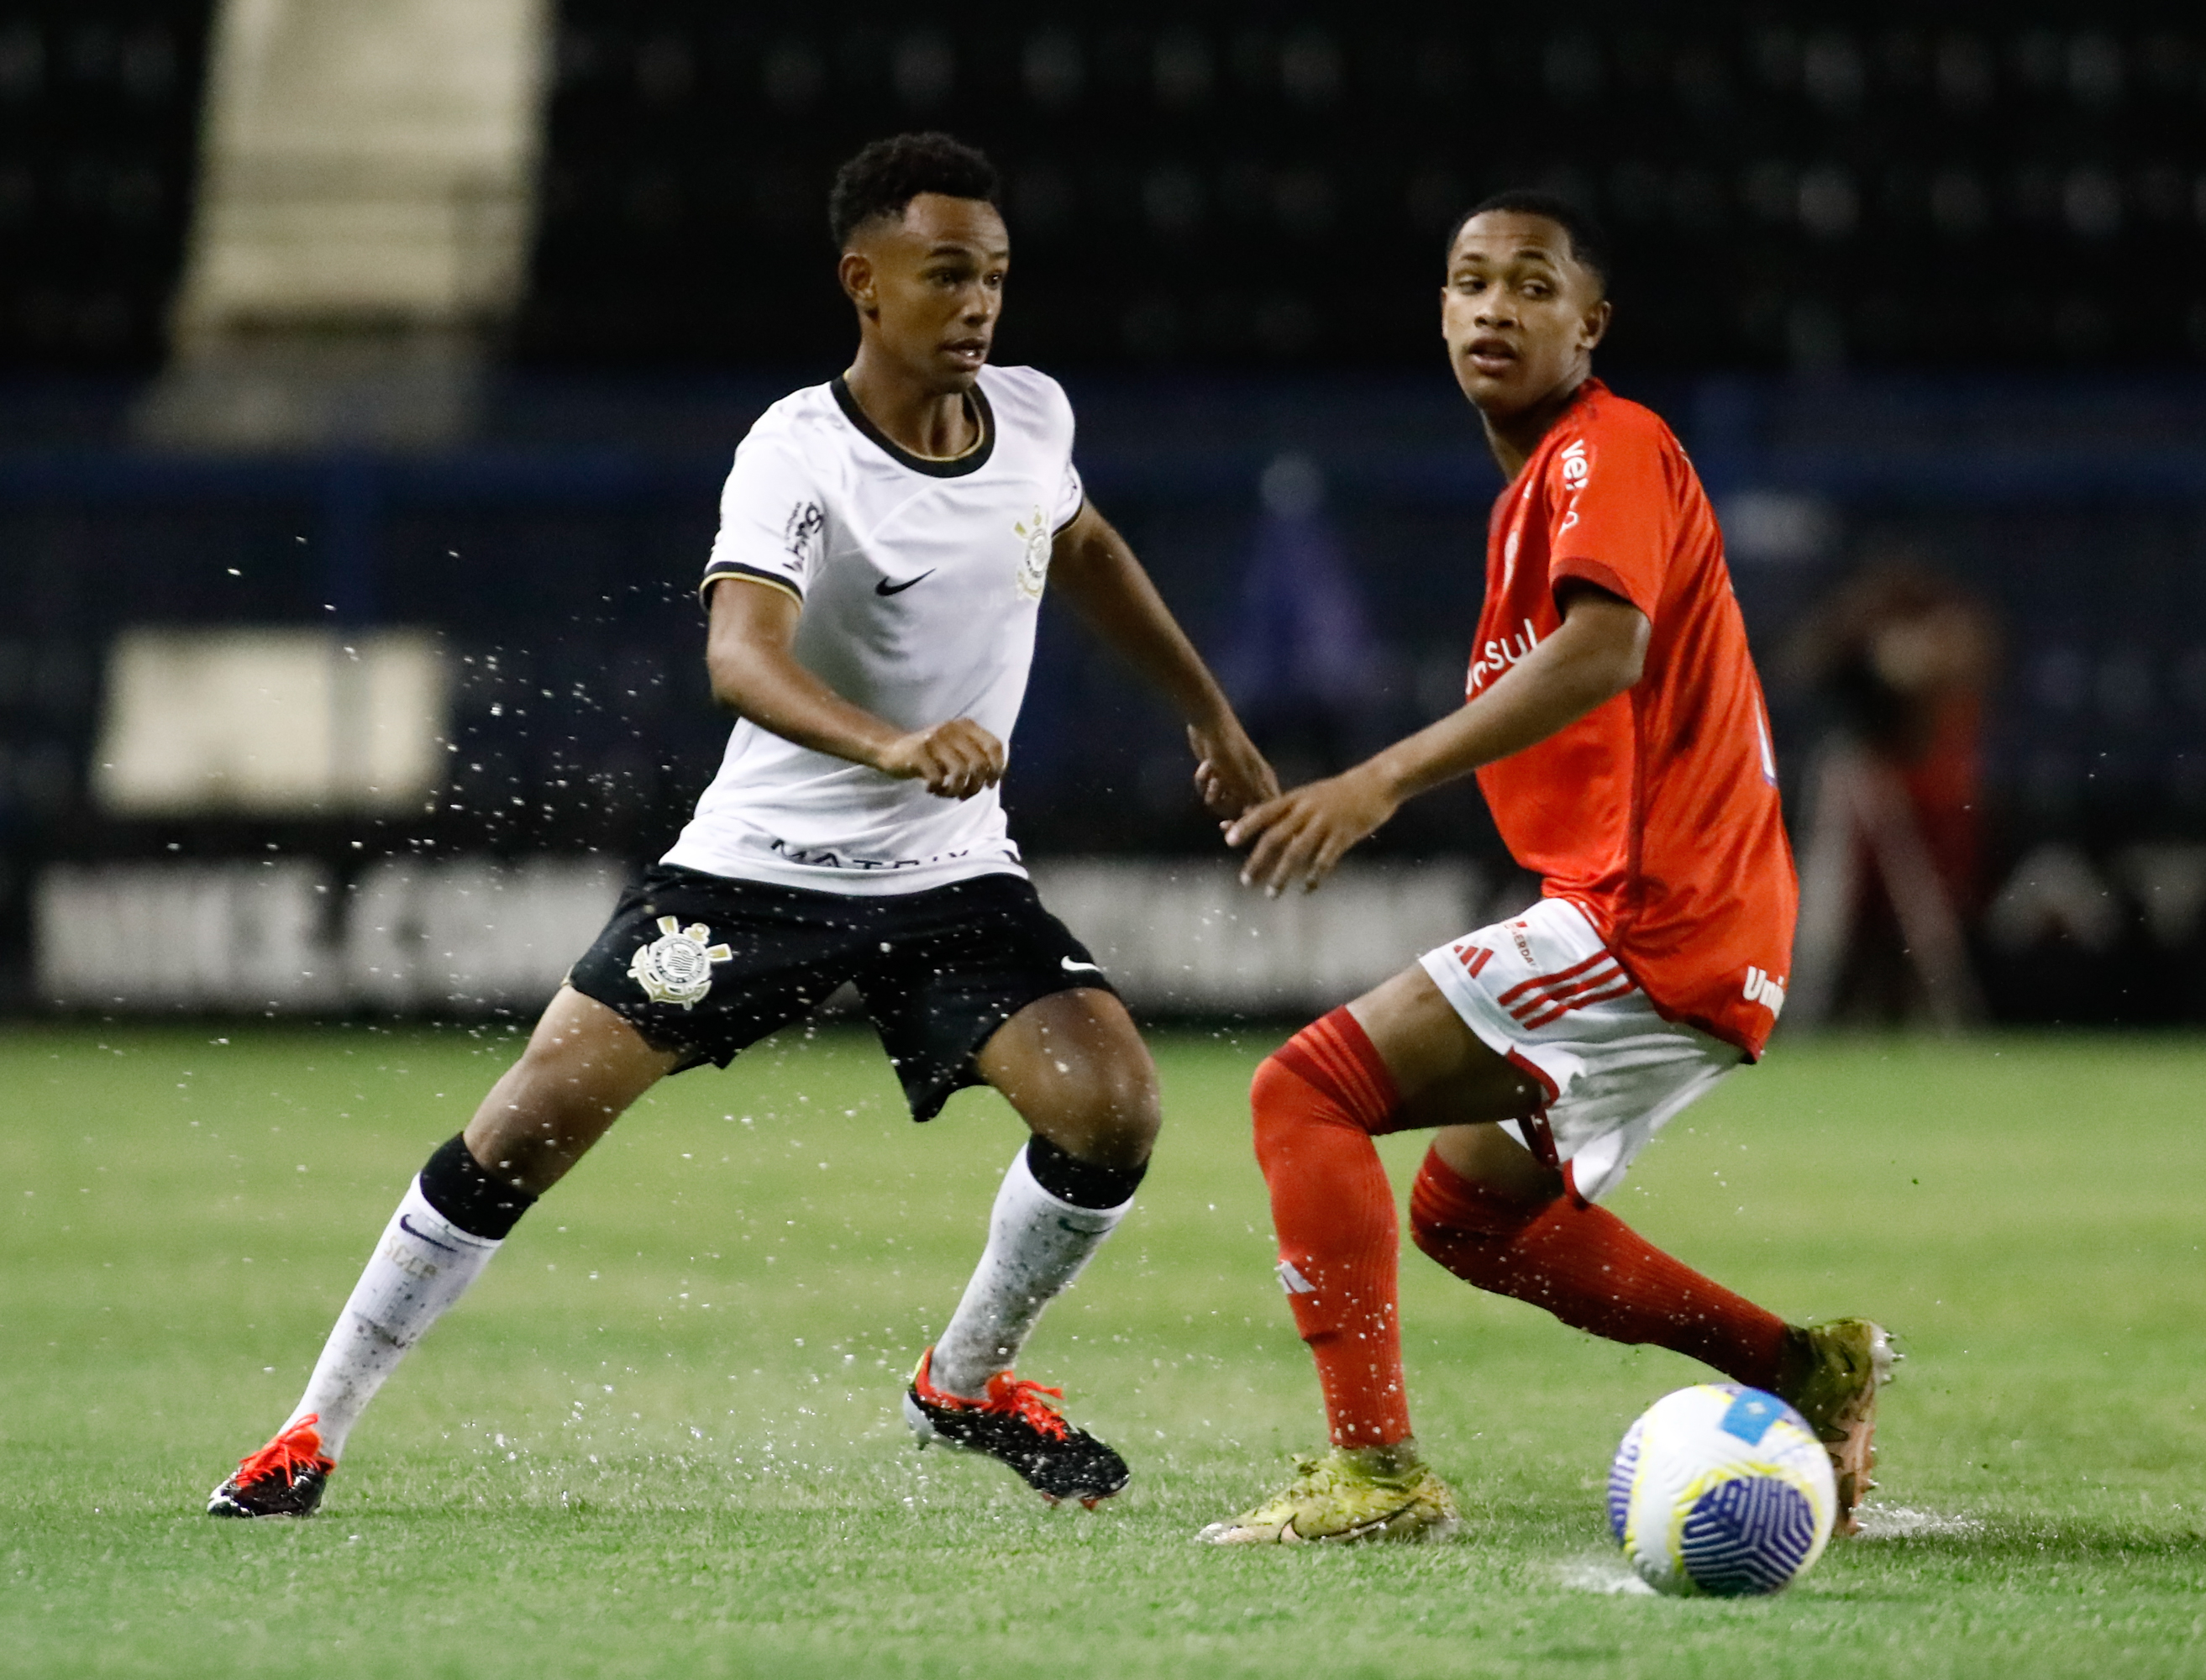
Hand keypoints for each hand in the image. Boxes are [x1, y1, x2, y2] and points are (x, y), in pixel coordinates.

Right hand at [875, 719, 1005, 799]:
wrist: (893, 749)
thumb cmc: (932, 755)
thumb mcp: (957, 748)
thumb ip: (976, 757)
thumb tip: (993, 779)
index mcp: (966, 726)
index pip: (994, 746)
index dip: (997, 769)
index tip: (989, 785)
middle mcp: (952, 729)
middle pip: (979, 764)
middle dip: (975, 787)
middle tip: (964, 795)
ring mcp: (935, 739)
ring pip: (960, 773)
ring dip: (956, 790)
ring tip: (947, 793)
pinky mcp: (918, 752)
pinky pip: (937, 779)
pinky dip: (937, 790)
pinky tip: (931, 789)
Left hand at [1188, 720, 1278, 817]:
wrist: (1209, 723)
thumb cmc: (1230, 751)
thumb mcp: (1242, 780)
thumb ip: (1251, 801)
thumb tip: (1258, 821)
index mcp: (1263, 784)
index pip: (1261, 814)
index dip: (1245, 823)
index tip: (1227, 827)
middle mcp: (1250, 783)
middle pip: (1236, 811)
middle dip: (1222, 803)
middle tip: (1217, 788)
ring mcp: (1232, 778)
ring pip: (1219, 802)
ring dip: (1210, 791)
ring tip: (1211, 775)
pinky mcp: (1216, 772)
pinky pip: (1207, 789)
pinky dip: (1202, 780)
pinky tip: (1204, 766)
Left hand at [1223, 766, 1398, 895]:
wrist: (1377, 782)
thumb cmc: (1340, 792)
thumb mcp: (1309, 794)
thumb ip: (1285, 809)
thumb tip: (1254, 821)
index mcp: (1296, 798)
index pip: (1264, 812)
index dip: (1246, 826)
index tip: (1229, 840)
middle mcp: (1306, 810)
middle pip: (1275, 837)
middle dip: (1257, 860)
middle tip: (1246, 881)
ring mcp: (1325, 822)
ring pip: (1296, 852)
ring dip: (1281, 875)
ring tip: (1271, 894)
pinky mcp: (1344, 834)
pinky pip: (1325, 859)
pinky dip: (1313, 876)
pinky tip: (1306, 890)